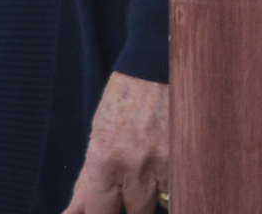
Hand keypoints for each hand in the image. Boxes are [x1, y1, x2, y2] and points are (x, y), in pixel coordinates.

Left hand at [64, 72, 169, 212]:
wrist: (156, 64)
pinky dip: (177, 181)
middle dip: (137, 206)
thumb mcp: (97, 138)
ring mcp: (165, 159)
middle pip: (137, 213)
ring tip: (155, 169)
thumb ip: (88, 181)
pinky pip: (183, 185)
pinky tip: (172, 163)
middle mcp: (133, 164)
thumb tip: (73, 213)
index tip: (115, 209)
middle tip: (136, 185)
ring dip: (160, 194)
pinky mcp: (188, 152)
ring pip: (165, 203)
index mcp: (103, 160)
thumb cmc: (122, 102)